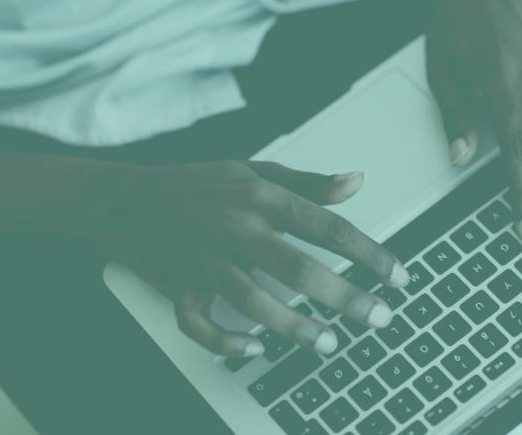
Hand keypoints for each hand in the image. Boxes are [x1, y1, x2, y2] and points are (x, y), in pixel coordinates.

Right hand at [110, 161, 408, 356]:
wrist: (124, 198)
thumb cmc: (194, 185)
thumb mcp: (253, 171)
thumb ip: (308, 182)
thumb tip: (356, 182)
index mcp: (259, 197)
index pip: (327, 226)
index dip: (368, 254)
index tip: (397, 276)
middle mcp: (235, 229)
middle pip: (298, 269)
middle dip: (344, 297)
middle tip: (378, 317)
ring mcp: (205, 260)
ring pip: (254, 302)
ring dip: (295, 328)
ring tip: (330, 344)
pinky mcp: (179, 286)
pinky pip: (200, 324)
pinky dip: (226, 342)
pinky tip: (255, 349)